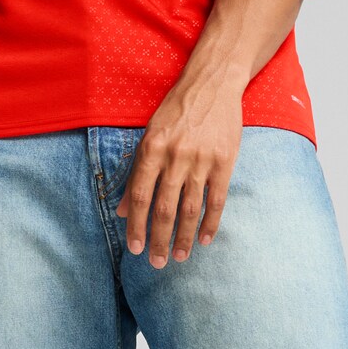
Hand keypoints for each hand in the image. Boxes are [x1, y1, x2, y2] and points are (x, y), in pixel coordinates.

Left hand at [116, 80, 243, 265]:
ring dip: (183, 237)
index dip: (137, 226)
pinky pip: (217, 200)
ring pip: (190, 208)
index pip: (140, 196)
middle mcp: (175, 156)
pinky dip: (210, 223)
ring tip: (178, 257)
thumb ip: (136, 173)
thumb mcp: (149, 135)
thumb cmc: (177, 111)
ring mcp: (201, 160)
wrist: (213, 84)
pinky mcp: (224, 161)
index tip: (135, 249)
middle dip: (159, 239)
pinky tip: (204, 240)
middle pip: (164, 208)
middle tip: (156, 263)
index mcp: (152, 149)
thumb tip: (123, 211)